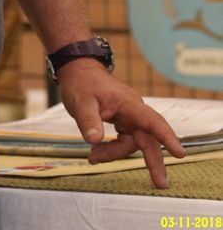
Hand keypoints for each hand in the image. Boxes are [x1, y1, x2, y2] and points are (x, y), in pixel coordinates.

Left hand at [58, 59, 185, 188]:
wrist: (78, 72)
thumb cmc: (81, 83)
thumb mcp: (80, 102)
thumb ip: (88, 120)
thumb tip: (95, 140)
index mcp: (128, 103)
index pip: (151, 120)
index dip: (166, 137)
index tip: (179, 153)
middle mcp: (133, 111)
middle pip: (148, 138)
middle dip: (153, 161)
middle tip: (160, 184)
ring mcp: (129, 117)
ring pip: (132, 143)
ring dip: (114, 154)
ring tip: (93, 157)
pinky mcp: (123, 123)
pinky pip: (123, 141)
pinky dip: (111, 150)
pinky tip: (96, 153)